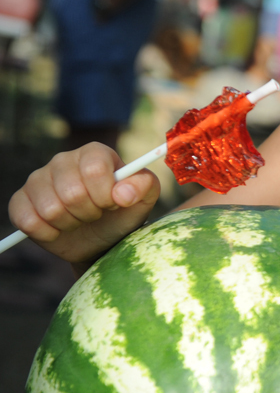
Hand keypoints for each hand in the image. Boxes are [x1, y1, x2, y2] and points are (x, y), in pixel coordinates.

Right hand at [8, 143, 159, 270]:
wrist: (100, 239)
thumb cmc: (122, 214)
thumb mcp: (144, 200)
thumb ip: (145, 186)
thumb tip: (123, 193)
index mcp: (94, 153)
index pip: (94, 169)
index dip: (105, 194)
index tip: (112, 204)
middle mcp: (63, 160)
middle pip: (72, 192)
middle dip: (90, 213)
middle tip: (96, 214)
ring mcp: (38, 179)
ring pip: (51, 209)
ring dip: (70, 224)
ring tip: (79, 220)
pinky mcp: (20, 201)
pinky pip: (28, 221)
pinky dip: (48, 233)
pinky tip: (58, 229)